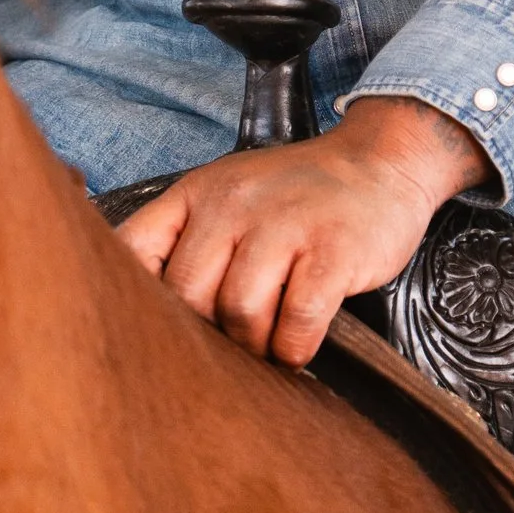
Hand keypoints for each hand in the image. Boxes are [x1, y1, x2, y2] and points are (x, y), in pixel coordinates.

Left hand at [115, 96, 490, 368]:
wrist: (381, 164)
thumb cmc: (299, 197)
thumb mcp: (230, 196)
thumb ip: (190, 241)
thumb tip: (150, 319)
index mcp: (197, 193)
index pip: (134, 249)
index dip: (131, 300)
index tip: (149, 331)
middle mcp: (233, 203)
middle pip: (189, 295)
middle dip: (206, 336)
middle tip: (229, 348)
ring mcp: (284, 224)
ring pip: (241, 313)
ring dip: (254, 346)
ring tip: (268, 347)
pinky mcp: (332, 251)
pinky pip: (297, 321)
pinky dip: (293, 349)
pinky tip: (298, 346)